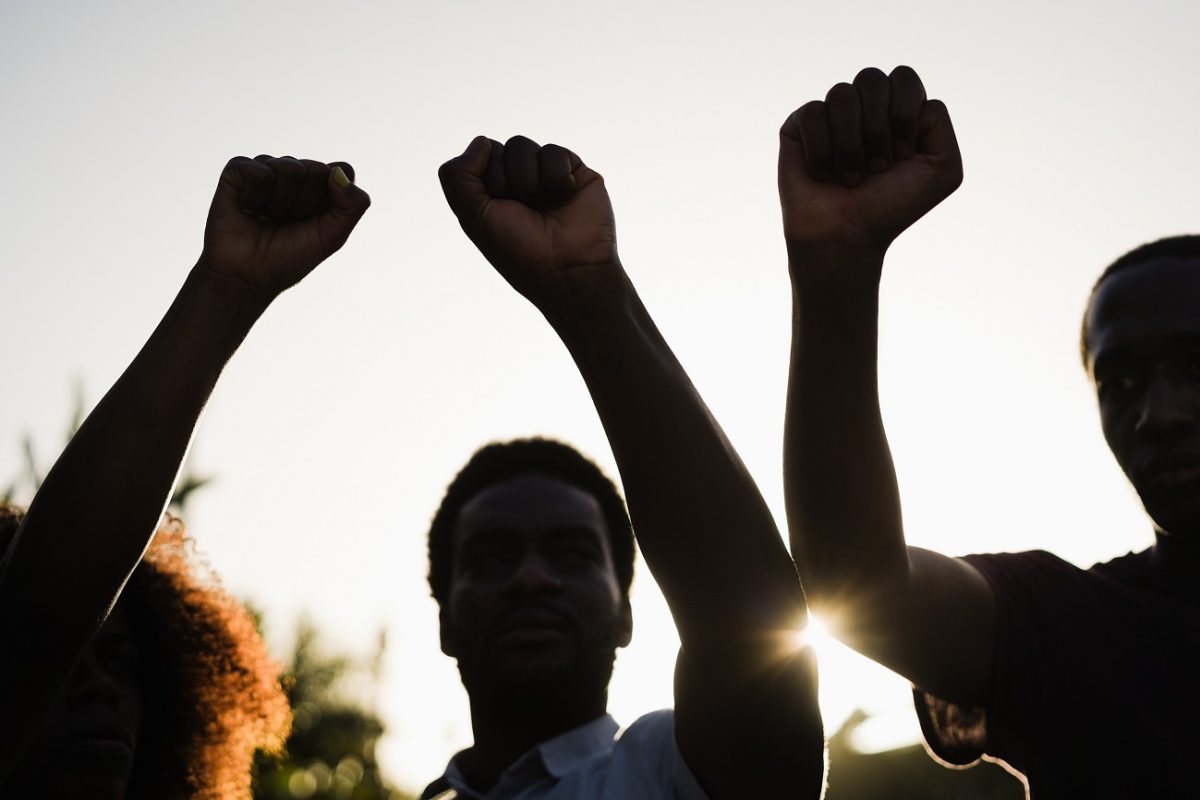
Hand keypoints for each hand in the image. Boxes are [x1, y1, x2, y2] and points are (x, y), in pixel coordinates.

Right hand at [200, 155, 370, 297]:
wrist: (248, 276)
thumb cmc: (289, 257)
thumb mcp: (332, 236)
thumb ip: (352, 205)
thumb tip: (338, 171)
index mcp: (322, 186)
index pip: (343, 169)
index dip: (332, 198)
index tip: (316, 220)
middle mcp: (296, 172)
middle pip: (317, 169)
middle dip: (305, 203)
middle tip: (288, 222)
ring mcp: (268, 167)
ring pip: (290, 168)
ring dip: (280, 204)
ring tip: (267, 217)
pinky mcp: (239, 169)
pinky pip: (260, 173)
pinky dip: (255, 198)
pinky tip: (247, 209)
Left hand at [439, 136, 621, 308]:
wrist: (569, 268)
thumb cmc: (520, 250)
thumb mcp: (474, 217)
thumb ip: (458, 176)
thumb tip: (481, 142)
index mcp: (491, 194)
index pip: (477, 159)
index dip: (485, 179)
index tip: (498, 209)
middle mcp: (517, 183)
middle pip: (498, 149)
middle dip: (506, 179)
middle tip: (523, 210)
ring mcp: (544, 176)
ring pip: (523, 146)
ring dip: (528, 179)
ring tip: (544, 205)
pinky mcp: (574, 172)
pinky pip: (554, 151)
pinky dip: (556, 175)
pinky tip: (565, 196)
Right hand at [778, 67, 961, 257]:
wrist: (846, 237)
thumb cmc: (891, 207)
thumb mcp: (943, 169)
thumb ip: (938, 121)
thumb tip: (900, 98)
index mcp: (897, 110)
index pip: (903, 79)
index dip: (903, 116)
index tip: (902, 157)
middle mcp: (863, 108)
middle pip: (872, 79)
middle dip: (877, 130)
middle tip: (876, 167)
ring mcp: (830, 115)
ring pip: (842, 95)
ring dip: (850, 146)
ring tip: (850, 177)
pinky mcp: (799, 126)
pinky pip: (813, 113)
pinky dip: (823, 152)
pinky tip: (824, 175)